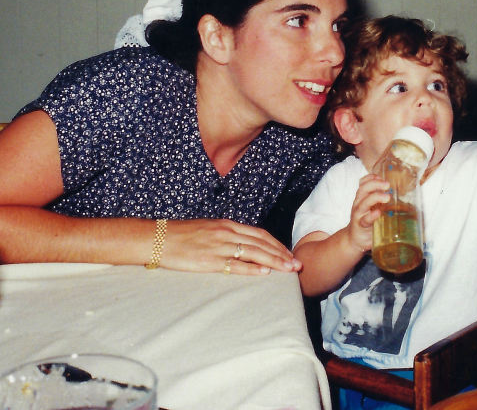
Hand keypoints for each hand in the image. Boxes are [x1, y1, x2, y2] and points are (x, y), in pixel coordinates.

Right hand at [159, 219, 299, 274]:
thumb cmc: (181, 235)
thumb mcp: (208, 229)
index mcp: (227, 225)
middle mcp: (226, 233)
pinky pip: (234, 265)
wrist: (156, 238)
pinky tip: (264, 273)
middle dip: (281, 254)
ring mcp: (218, 246)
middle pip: (261, 243)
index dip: (277, 244)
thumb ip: (227, 234)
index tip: (289, 253)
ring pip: (253, 253)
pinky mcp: (208, 260)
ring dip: (274, 261)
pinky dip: (251, 268)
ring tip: (288, 270)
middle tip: (297, 264)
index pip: (259, 234)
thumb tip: (244, 243)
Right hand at [345, 174, 387, 252]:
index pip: (363, 184)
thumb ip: (383, 203)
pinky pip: (365, 220)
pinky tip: (378, 213)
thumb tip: (408, 201)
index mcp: (362, 198)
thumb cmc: (367, 222)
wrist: (354, 239)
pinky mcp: (360, 226)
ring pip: (364, 202)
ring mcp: (359, 214)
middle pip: (363, 189)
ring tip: (387, 197)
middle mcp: (359, 204)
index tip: (380, 177)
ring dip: (375, 197)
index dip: (371, 178)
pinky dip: (371, 216)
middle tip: (387, 185)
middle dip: (375, 184)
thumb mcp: (373, 209)